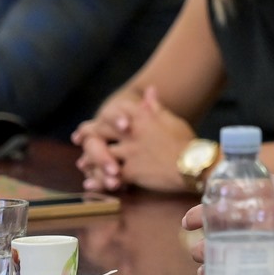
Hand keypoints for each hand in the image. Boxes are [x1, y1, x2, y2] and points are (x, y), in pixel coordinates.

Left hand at [79, 87, 195, 192]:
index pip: (114, 114)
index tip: (90, 124)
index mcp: (142, 117)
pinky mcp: (132, 171)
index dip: (99, 119)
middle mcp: (132, 132)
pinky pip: (110, 176)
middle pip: (101, 131)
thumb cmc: (186, 141)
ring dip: (91, 160)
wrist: (194, 164)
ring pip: (102, 154)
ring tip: (83, 165)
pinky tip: (91, 184)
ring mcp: (130, 152)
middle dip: (88, 136)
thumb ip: (155, 106)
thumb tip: (150, 90)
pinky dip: (99, 181)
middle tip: (79, 140)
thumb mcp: (170, 120)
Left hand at [182, 175, 273, 274]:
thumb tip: (250, 180)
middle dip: (201, 247)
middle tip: (202, 244)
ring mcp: (265, 267)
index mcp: (264, 215)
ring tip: (213, 265)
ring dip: (212, 268)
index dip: (197, 217)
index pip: (217, 215)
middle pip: (211, 248)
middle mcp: (260, 242)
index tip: (189, 221)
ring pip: (221, 272)